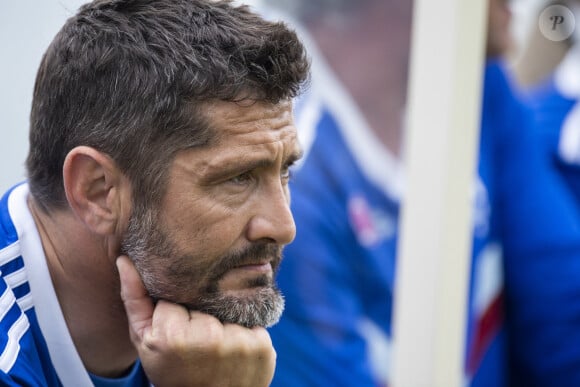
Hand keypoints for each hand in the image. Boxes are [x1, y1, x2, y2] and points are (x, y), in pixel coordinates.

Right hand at [116, 255, 275, 386]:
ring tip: (215, 346)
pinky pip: (250, 319)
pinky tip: (234, 350)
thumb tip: (124, 259)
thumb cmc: (172, 370)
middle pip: (203, 299)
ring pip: (227, 307)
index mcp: (173, 336)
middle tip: (197, 342)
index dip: (175, 312)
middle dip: (200, 314)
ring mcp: (239, 342)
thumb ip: (134, 299)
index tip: (176, 333)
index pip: (175, 296)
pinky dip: (244, 330)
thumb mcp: (144, 340)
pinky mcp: (262, 346)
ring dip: (223, 320)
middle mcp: (208, 337)